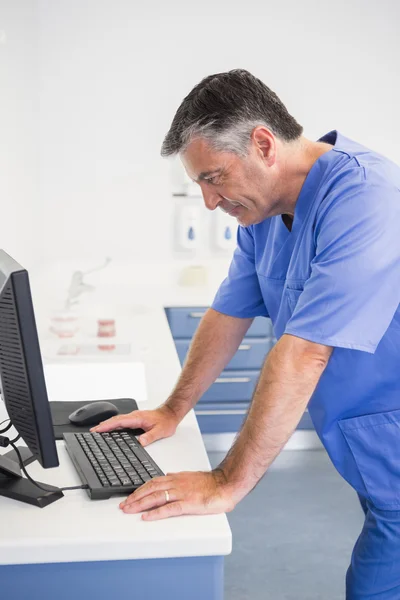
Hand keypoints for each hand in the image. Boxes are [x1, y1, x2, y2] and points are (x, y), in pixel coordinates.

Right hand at [90, 405, 178, 446]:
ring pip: (118, 420)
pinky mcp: (135, 419)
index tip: (98, 429)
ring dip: (107, 424)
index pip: (119, 422)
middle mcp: (134, 416)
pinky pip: (122, 421)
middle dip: (103, 425)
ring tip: (98, 430)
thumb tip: (140, 442)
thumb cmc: (166, 421)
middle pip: (115, 420)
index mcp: (138, 418)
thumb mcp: (160, 431)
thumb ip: (150, 437)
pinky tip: (111, 429)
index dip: (108, 426)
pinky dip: (114, 424)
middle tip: (93, 431)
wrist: (171, 413)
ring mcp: (134, 417)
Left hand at [119, 469, 234, 519]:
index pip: (152, 482)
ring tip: (129, 510)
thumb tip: (167, 476)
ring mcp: (182, 493)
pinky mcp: (188, 504)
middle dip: (135, 497)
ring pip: (156, 497)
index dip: (139, 489)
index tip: (129, 496)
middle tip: (123, 505)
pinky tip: (147, 517)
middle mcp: (176, 484)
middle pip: (150, 489)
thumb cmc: (210, 483)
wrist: (226, 483)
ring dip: (140, 504)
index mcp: (176, 478)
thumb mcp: (190, 476)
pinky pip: (169, 508)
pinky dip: (156, 513)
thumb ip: (177, 477)